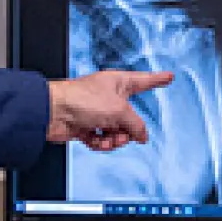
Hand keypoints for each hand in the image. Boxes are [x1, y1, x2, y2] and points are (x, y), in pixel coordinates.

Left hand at [46, 70, 173, 150]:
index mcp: (118, 83)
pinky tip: (95, 141)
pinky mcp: (87, 126)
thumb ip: (136, 124)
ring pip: (118, 132)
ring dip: (114, 139)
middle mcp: (109, 97)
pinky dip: (100, 143)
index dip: (157, 79)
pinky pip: (103, 139)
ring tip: (107, 139)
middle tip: (123, 134)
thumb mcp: (119, 111)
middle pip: (131, 117)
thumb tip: (142, 136)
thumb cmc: (81, 99)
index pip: (144, 80)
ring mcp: (97, 112)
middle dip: (128, 130)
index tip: (168, 77)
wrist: (52, 113)